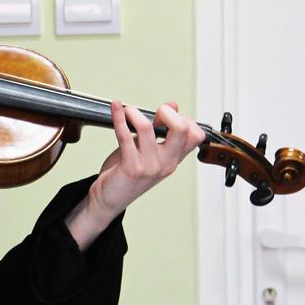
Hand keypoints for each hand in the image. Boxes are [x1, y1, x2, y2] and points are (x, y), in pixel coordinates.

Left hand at [67, 101, 207, 248]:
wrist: (109, 199)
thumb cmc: (126, 174)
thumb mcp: (148, 151)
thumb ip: (161, 131)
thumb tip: (173, 105)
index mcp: (173, 159)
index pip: (195, 135)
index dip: (183, 119)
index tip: (165, 118)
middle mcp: (166, 163)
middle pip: (182, 130)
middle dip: (168, 113)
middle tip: (154, 114)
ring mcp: (149, 167)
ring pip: (147, 129)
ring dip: (134, 113)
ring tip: (127, 111)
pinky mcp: (131, 168)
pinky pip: (125, 136)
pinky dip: (119, 118)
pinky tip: (116, 108)